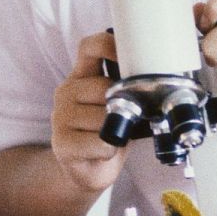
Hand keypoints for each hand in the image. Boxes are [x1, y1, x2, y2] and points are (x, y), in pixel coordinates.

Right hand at [51, 32, 127, 192]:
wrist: (89, 171)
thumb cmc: (110, 133)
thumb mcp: (119, 103)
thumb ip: (126, 87)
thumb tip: (156, 79)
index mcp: (81, 76)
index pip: (89, 47)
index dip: (109, 44)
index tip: (130, 53)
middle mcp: (66, 91)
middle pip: (103, 88)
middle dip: (122, 106)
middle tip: (126, 119)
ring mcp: (60, 116)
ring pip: (103, 117)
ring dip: (118, 131)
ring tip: (111, 137)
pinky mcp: (61, 142)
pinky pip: (100, 142)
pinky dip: (110, 150)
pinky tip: (104, 152)